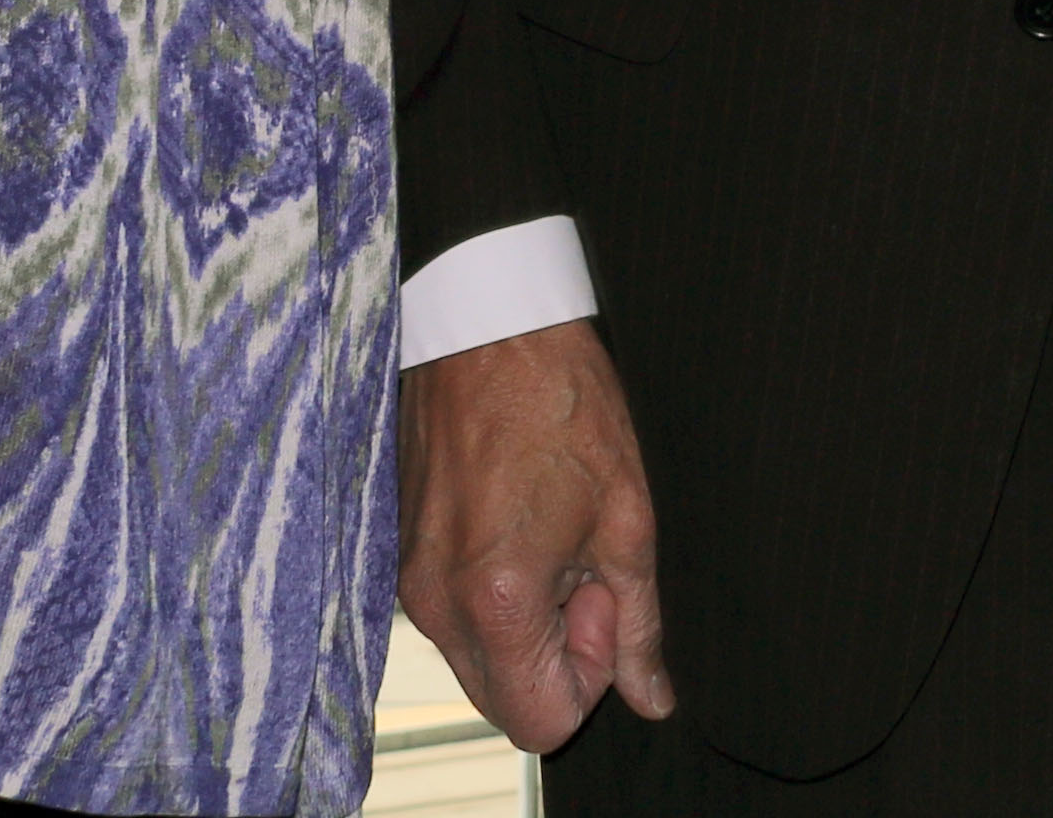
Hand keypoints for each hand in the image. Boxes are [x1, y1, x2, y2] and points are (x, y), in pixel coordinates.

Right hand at [399, 316, 674, 754]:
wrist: (489, 330)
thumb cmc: (564, 407)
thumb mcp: (627, 518)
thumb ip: (638, 621)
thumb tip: (652, 698)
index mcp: (498, 603)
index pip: (540, 722)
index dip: (589, 677)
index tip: (603, 602)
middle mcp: (437, 606)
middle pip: (503, 699)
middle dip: (557, 655)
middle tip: (583, 568)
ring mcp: (408, 583)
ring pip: (477, 659)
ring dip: (525, 623)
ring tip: (552, 536)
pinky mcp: (400, 556)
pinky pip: (451, 616)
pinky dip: (490, 595)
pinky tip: (519, 525)